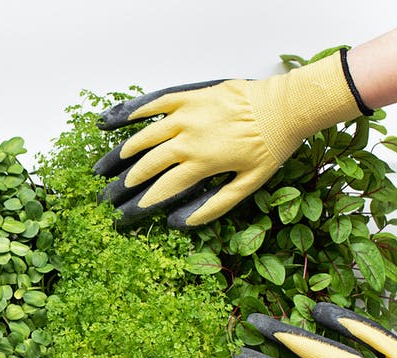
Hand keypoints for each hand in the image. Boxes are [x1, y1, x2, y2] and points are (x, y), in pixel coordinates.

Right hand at [94, 51, 363, 228]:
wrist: (287, 105)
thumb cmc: (272, 146)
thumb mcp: (249, 183)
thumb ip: (215, 205)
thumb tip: (181, 222)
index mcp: (201, 162)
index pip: (162, 188)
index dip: (142, 203)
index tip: (126, 214)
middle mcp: (188, 138)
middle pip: (148, 164)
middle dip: (125, 182)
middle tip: (108, 195)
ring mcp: (186, 114)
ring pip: (146, 135)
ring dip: (125, 152)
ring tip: (109, 164)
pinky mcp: (190, 96)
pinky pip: (157, 102)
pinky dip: (136, 111)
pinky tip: (118, 120)